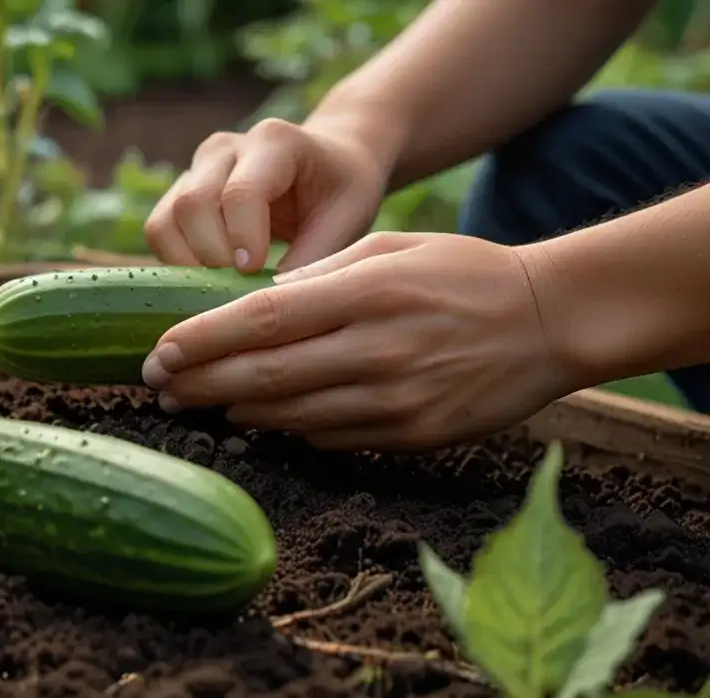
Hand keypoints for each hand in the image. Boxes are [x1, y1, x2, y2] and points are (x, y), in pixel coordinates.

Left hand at [140, 232, 576, 451]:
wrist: (550, 321)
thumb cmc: (461, 272)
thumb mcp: (391, 246)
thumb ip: (319, 274)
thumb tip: (249, 307)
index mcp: (368, 291)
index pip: (262, 320)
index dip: (202, 340)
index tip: (160, 350)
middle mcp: (378, 350)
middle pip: (264, 376)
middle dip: (200, 384)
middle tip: (159, 387)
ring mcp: (396, 401)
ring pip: (290, 416)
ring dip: (235, 410)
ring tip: (198, 401)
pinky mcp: (413, 436)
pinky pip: (330, 438)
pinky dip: (289, 428)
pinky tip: (263, 417)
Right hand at [143, 118, 388, 273]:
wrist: (329, 162)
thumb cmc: (341, 190)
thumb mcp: (346, 221)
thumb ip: (311, 260)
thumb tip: (268, 311)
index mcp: (274, 142)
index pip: (241, 192)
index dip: (243, 239)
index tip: (255, 273)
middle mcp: (225, 148)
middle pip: (192, 205)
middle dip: (211, 258)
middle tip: (241, 288)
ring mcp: (197, 168)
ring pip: (164, 221)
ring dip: (188, 265)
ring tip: (225, 287)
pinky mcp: (181, 191)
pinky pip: (160, 232)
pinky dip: (177, 263)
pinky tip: (212, 279)